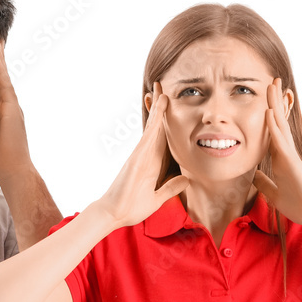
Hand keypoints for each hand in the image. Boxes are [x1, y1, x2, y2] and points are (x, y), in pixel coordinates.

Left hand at [0, 41, 32, 183]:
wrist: (11, 174)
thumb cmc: (1, 162)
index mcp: (1, 115)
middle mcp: (9, 108)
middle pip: (1, 80)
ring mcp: (12, 108)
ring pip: (4, 79)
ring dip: (0, 60)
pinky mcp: (12, 110)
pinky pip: (5, 85)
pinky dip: (0, 69)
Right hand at [93, 82, 189, 228]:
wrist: (115, 215)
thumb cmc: (131, 208)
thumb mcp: (157, 198)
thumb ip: (170, 188)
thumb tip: (186, 180)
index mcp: (153, 164)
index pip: (163, 139)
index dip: (167, 123)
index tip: (170, 108)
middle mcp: (147, 155)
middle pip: (156, 127)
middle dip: (160, 108)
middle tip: (163, 87)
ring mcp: (141, 155)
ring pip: (152, 127)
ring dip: (158, 108)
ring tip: (162, 89)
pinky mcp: (137, 157)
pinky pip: (149, 135)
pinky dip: (156, 120)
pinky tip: (161, 106)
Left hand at [250, 78, 301, 226]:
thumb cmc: (298, 204)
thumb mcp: (273, 193)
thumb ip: (264, 183)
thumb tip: (254, 174)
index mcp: (280, 158)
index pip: (271, 132)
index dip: (268, 116)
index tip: (264, 99)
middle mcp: (285, 152)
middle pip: (277, 122)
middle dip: (273, 101)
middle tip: (270, 81)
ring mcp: (289, 155)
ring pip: (279, 125)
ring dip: (274, 105)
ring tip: (271, 85)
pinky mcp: (291, 162)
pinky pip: (280, 141)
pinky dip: (274, 127)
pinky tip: (269, 112)